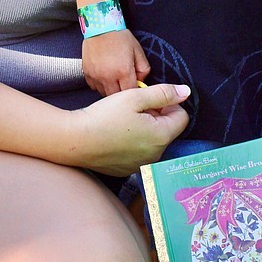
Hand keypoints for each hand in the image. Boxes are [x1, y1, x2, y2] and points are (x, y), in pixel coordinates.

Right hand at [71, 83, 190, 175]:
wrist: (75, 140)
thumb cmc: (104, 116)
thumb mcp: (135, 97)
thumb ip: (163, 93)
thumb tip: (185, 92)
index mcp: (162, 136)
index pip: (182, 117)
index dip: (168, 104)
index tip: (149, 100)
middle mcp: (156, 155)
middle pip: (167, 130)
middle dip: (156, 117)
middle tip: (133, 108)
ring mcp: (142, 165)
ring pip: (153, 141)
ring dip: (145, 130)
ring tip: (123, 122)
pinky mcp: (127, 170)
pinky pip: (139, 153)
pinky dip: (132, 143)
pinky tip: (116, 136)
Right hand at [83, 29, 149, 94]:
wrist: (100, 26)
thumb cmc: (120, 37)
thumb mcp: (138, 50)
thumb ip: (143, 69)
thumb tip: (141, 81)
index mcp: (123, 71)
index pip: (131, 93)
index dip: (135, 92)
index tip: (135, 87)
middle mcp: (108, 76)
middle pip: (117, 96)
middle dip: (122, 93)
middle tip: (125, 84)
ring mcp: (96, 76)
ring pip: (104, 94)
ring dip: (111, 90)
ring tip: (114, 79)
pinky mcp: (87, 74)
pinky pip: (95, 87)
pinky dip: (100, 85)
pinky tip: (105, 76)